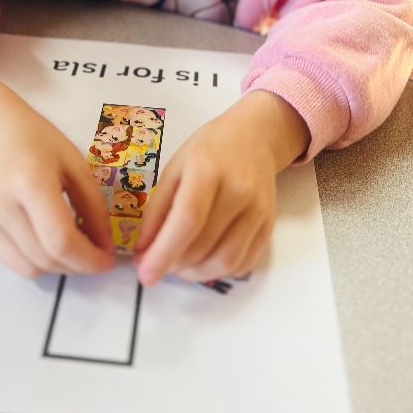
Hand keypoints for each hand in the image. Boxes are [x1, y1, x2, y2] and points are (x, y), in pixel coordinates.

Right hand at [0, 58, 113, 277]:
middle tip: (97, 256)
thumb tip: (105, 246)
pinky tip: (50, 245)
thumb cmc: (37, 140)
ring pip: (30, 268)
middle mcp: (2, 206)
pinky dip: (38, 263)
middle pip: (46, 258)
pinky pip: (14, 263)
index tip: (109, 260)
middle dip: (79, 266)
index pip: (61, 240)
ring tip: (75, 250)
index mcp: (31, 183)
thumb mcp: (74, 164)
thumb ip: (93, 206)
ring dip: (59, 268)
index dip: (89, 258)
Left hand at [132, 91, 308, 285]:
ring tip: (180, 264)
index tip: (145, 275)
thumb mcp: (175, 168)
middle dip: (174, 264)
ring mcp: (258, 211)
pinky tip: (204, 259)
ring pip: (225, 262)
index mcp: (208, 170)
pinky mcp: (269, 226)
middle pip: (204, 245)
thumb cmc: (208, 150)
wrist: (254, 137)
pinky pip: (243, 264)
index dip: (164, 252)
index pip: (188, 220)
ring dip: (195, 274)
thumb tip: (143, 253)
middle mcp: (239, 191)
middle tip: (158, 262)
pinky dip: (218, 271)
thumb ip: (158, 210)